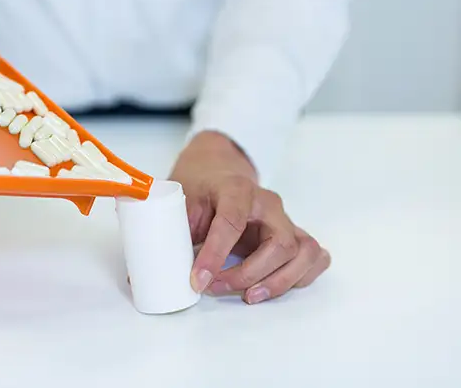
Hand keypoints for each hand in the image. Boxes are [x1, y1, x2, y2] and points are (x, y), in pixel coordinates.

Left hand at [170, 131, 330, 304]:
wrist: (218, 168)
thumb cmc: (200, 184)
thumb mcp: (182, 200)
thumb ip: (174, 232)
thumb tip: (150, 273)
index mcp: (237, 189)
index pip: (232, 222)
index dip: (216, 254)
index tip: (198, 280)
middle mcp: (268, 204)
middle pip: (279, 244)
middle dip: (248, 274)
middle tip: (216, 287)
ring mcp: (284, 219)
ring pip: (304, 253)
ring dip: (279, 281)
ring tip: (248, 296)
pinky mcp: (292, 234)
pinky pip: (312, 257)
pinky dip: (300, 276)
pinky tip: (273, 285)